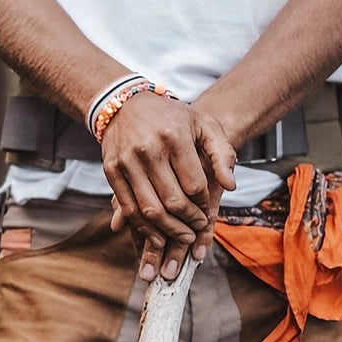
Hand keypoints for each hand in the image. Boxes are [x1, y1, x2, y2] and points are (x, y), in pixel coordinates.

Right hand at [100, 93, 236, 280]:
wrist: (124, 103)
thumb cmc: (170, 117)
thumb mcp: (204, 125)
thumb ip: (222, 154)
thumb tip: (230, 187)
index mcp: (174, 137)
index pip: (194, 185)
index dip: (203, 205)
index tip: (207, 212)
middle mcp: (148, 149)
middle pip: (173, 201)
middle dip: (189, 222)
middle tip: (197, 229)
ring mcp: (127, 161)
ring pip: (150, 210)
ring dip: (169, 231)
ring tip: (182, 237)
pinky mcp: (111, 171)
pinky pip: (129, 208)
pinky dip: (144, 227)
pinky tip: (158, 235)